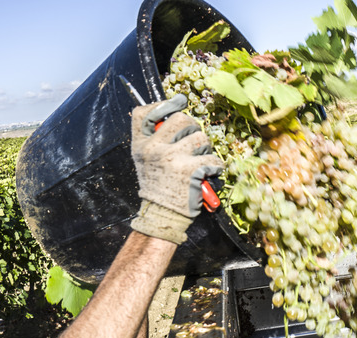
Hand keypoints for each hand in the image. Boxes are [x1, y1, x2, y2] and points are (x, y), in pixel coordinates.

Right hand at [130, 95, 222, 243]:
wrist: (162, 214)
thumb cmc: (158, 185)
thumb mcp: (146, 160)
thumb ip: (156, 138)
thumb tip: (178, 111)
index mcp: (140, 145)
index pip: (144, 113)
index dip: (163, 104)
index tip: (178, 103)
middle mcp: (153, 149)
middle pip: (181, 119)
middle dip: (193, 128)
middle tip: (193, 143)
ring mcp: (171, 158)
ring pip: (201, 138)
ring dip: (205, 149)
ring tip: (199, 161)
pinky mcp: (189, 170)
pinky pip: (213, 158)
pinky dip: (215, 166)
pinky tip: (208, 173)